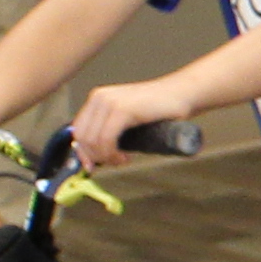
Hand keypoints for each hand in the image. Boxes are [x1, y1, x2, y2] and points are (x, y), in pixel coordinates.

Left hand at [66, 74, 191, 169]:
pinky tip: (126, 158)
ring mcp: (110, 102)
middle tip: (115, 163)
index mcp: (98, 98)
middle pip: (83, 138)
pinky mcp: (122, 109)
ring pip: (93, 141)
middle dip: (95, 158)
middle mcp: (100, 97)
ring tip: (123, 160)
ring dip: (106, 158)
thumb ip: (110, 130)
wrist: (182, 94)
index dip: (82, 152)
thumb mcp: (127, 119)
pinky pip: (106, 140)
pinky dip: (112, 155)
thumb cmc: (159, 110)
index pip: (78, 130)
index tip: (92, 167)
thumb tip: (93, 156)